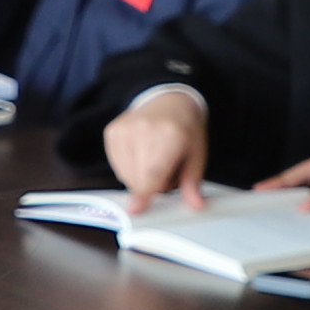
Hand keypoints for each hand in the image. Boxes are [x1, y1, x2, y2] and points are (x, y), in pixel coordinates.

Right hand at [102, 88, 213, 210]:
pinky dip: (128, 168)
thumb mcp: (197, 155)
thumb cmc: (185, 129)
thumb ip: (193, 183)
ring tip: (152, 160)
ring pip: (125, 175)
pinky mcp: (112, 132)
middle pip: (136, 178)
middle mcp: (144, 129)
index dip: (145, 194)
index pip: (152, 173)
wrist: (169, 100)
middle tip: (164, 170)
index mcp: (170, 134)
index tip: (137, 208)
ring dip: (138, 177)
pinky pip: (116, 165)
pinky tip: (140, 154)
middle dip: (149, 185)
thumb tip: (196, 205)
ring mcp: (125, 129)